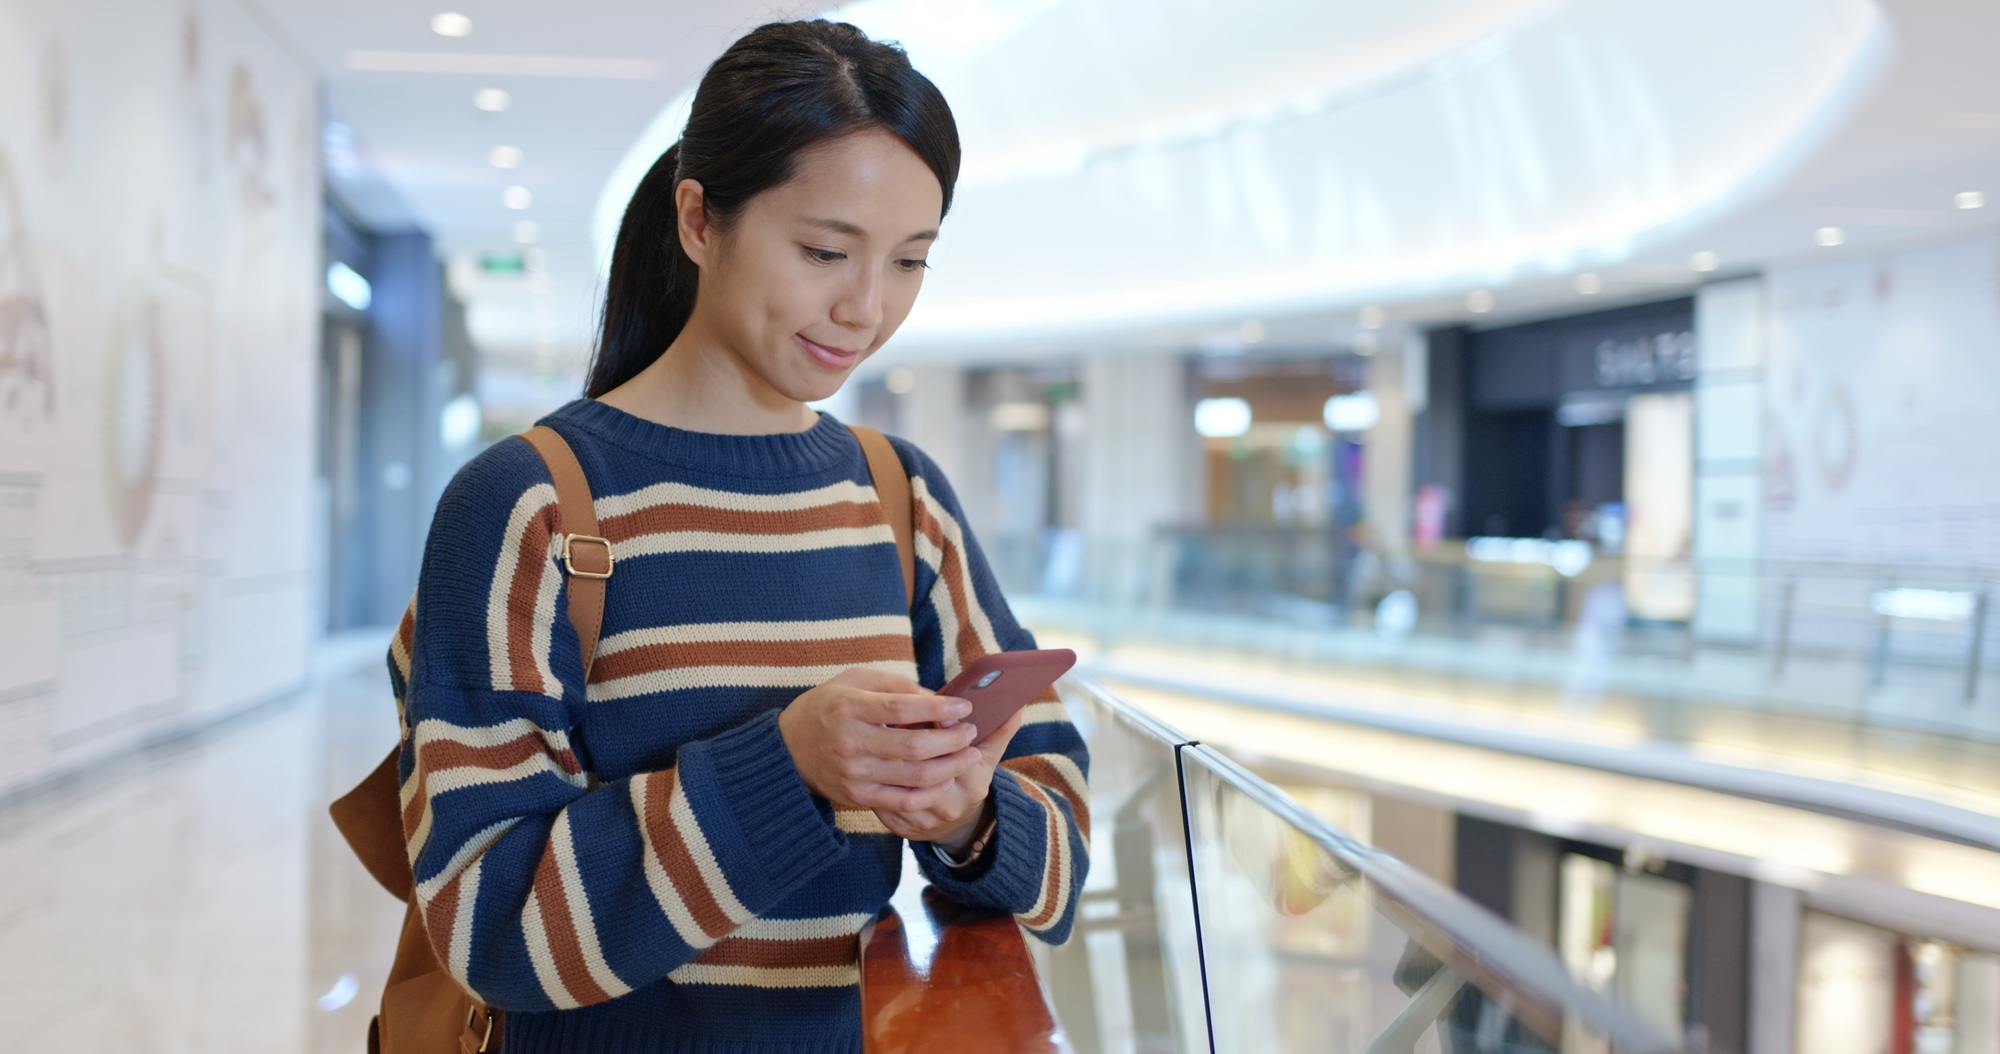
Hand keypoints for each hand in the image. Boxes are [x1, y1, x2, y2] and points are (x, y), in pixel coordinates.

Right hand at [778, 669, 981, 812]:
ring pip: (915, 777)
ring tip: (970, 754)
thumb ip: (894, 685)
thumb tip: (937, 697)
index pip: (902, 709)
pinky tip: (946, 778)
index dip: (938, 708)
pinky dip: (931, 792)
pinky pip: (903, 801)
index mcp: (848, 708)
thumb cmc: (827, 706)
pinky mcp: (858, 797)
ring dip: (951, 766)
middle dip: (952, 739)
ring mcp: (854, 774)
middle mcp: (850, 743)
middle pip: (914, 746)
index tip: (964, 705)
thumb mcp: (853, 680)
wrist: (787, 748)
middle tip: (970, 730)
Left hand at [875, 705, 1026, 850]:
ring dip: (889, 756)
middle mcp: (950, 805)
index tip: (932, 709)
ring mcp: (924, 819)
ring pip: (899, 781)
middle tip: (901, 716)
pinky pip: (882, 797)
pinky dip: (876, 775)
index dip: (942, 729)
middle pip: (924, 767)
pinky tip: (872, 756)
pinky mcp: (900, 827)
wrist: (955, 826)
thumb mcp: (988, 756)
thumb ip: (1001, 729)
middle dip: (912, 739)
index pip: (955, 752)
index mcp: (974, 784)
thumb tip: (1017, 703)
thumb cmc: (969, 778)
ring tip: (883, 732)